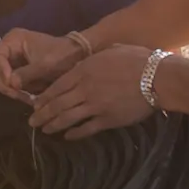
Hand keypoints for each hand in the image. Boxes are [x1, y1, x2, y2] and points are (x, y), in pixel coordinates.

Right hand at [0, 29, 85, 102]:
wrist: (77, 57)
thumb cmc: (62, 55)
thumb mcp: (45, 65)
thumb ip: (27, 73)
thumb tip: (11, 84)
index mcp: (13, 40)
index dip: (1, 70)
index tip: (12, 83)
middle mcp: (9, 48)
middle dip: (5, 83)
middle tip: (17, 95)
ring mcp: (12, 60)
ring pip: (2, 78)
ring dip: (11, 90)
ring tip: (26, 98)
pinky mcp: (18, 70)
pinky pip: (11, 83)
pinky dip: (18, 91)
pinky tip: (28, 98)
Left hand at [29, 45, 156, 139]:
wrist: (156, 77)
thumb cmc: (136, 59)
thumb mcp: (109, 52)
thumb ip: (90, 61)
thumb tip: (81, 65)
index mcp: (83, 71)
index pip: (56, 87)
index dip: (43, 98)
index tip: (34, 104)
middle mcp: (84, 89)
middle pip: (57, 104)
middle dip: (42, 114)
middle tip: (31, 122)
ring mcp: (95, 106)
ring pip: (67, 118)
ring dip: (53, 125)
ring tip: (44, 130)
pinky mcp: (107, 120)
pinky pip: (86, 129)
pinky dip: (74, 134)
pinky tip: (67, 137)